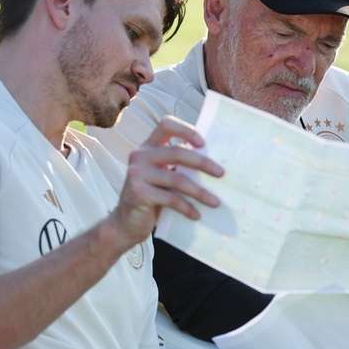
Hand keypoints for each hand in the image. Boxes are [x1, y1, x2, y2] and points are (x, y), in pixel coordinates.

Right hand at [109, 115, 223, 247]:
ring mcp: (137, 174)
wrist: (127, 224)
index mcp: (147, 147)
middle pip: (177, 152)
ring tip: (216, 202)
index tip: (204, 143)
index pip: (166, 124)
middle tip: (221, 174)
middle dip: (203, 162)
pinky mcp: (138, 192)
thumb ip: (177, 165)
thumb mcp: (163, 176)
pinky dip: (187, 208)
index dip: (186, 130)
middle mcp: (139, 156)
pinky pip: (171, 198)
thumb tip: (215, 163)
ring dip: (200, 192)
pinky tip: (197, 215)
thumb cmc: (152, 198)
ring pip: (177, 179)